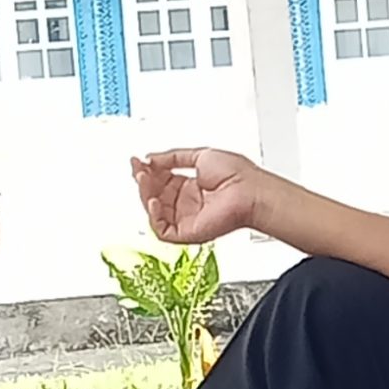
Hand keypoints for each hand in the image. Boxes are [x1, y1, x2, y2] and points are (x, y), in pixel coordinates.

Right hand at [131, 148, 278, 245]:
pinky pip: (162, 230)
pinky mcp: (187, 233)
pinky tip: (154, 200)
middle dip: (144, 180)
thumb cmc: (238, 175)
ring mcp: (187, 219)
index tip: (138, 160)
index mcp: (192, 186)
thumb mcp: (201, 155)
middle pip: (155, 194)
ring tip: (144, 178)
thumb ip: (173, 157)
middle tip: (139, 168)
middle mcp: (188, 203)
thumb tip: (151, 158)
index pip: (161, 180)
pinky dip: (153, 216)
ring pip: (154, 211)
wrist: (250, 191)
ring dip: (145, 194)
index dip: (148, 171)